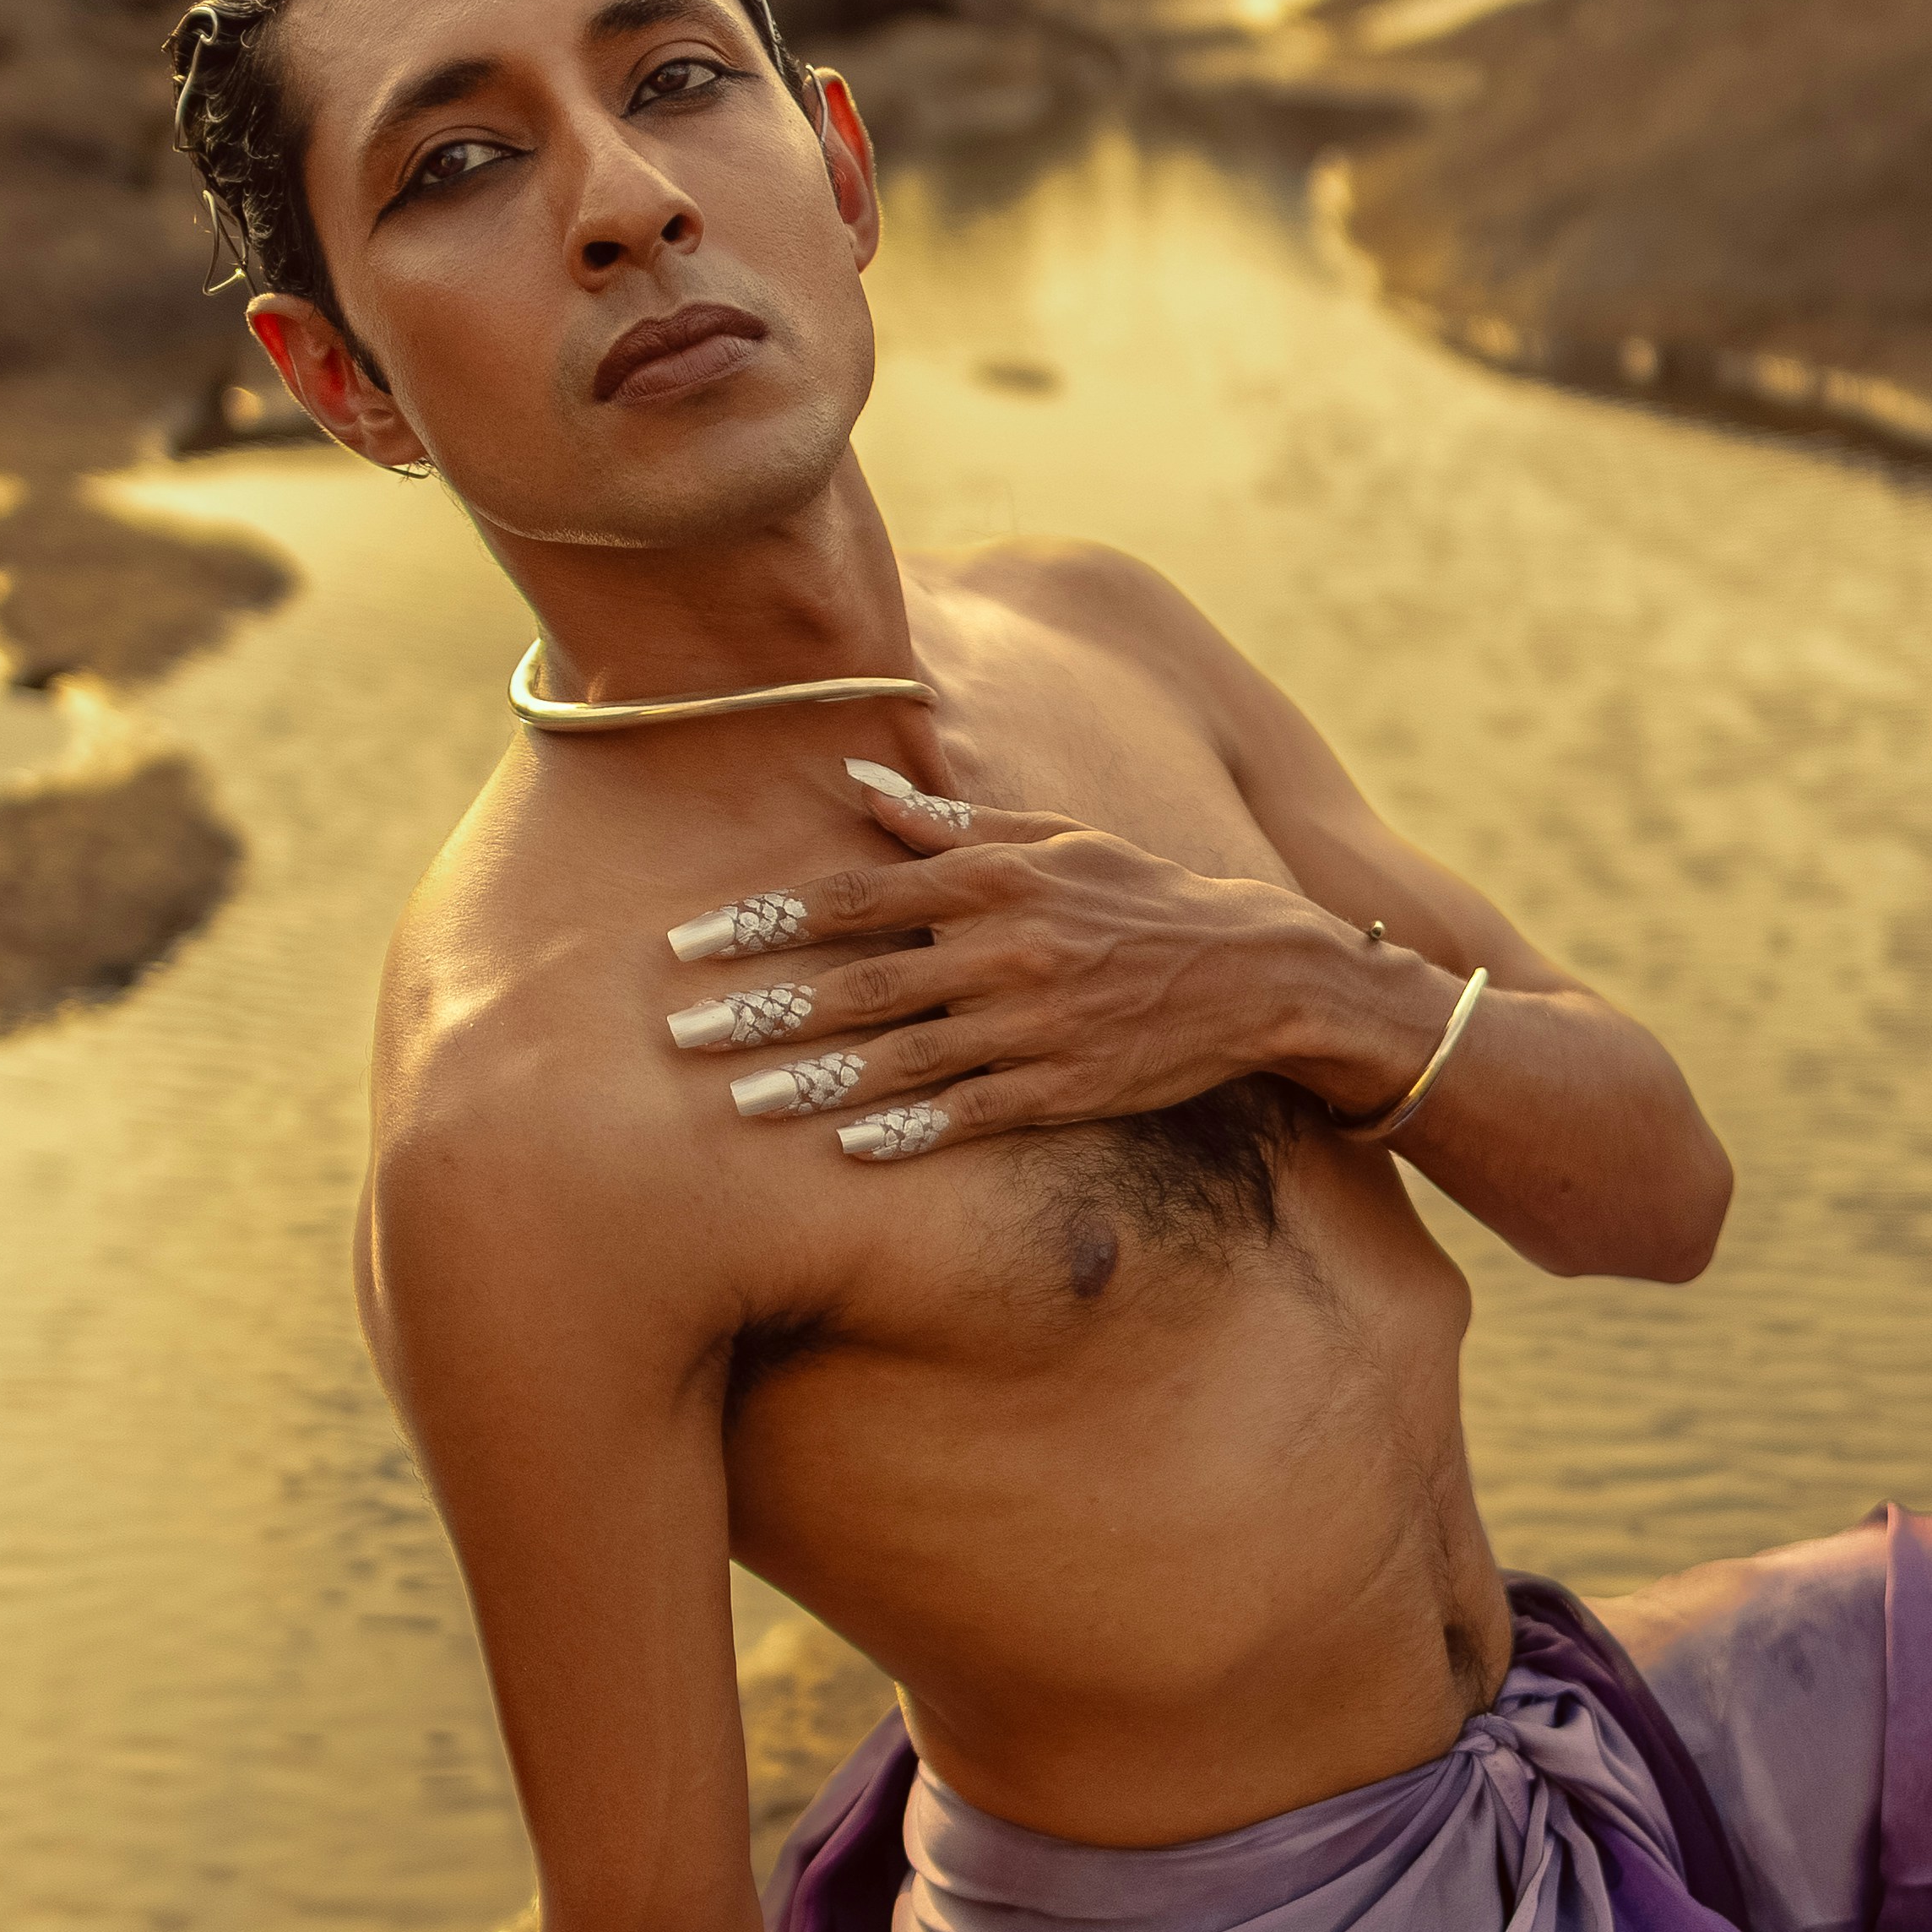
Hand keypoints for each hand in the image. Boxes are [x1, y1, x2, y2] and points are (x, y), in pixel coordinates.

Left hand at [658, 753, 1413, 1162]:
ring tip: (737, 1105)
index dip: (766, 923)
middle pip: (861, 986)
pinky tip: (849, 1149)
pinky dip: (911, 1131)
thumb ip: (949, 824)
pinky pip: (972, 1114)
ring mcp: (1035, 1026)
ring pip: (903, 1060)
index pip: (856, 899)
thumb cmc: (1139, 894)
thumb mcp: (1054, 836)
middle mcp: (1005, 951)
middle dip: (762, 1010)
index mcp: (994, 881)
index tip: (689, 942)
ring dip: (813, 1084)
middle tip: (678, 1035)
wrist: (1252, 971)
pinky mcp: (1065, 1089)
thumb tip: (855, 783)